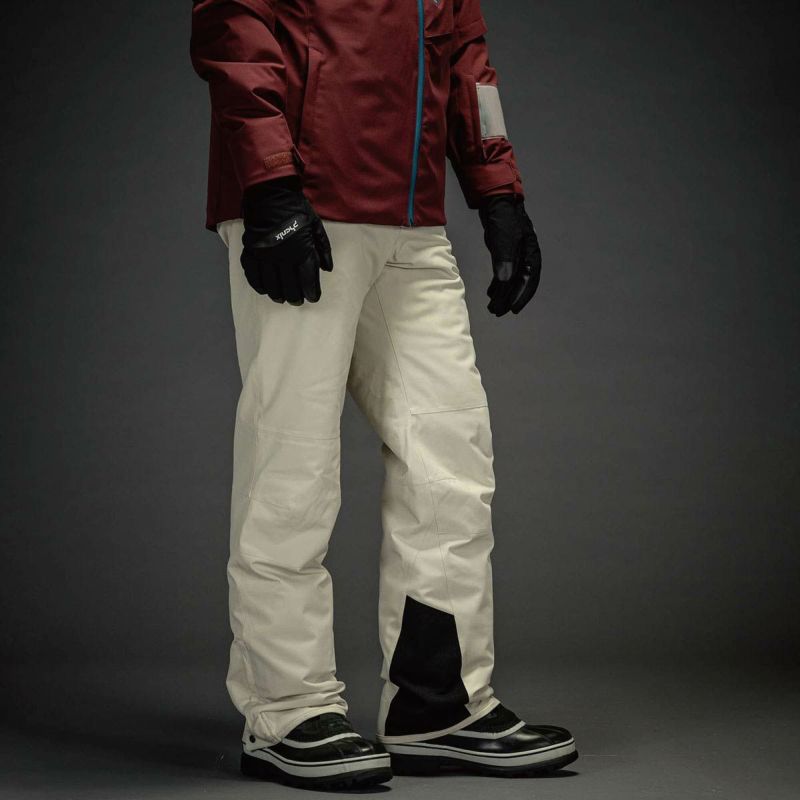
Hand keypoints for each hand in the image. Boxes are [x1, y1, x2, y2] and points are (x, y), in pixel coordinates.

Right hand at [241, 176, 333, 304]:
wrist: (271, 194)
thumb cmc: (297, 210)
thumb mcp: (316, 226)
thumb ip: (323, 249)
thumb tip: (327, 269)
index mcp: (302, 251)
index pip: (308, 280)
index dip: (311, 292)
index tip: (313, 298)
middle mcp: (284, 257)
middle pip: (290, 286)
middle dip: (295, 297)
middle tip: (297, 301)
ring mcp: (266, 256)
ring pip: (272, 284)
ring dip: (278, 295)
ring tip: (282, 299)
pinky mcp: (252, 252)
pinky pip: (253, 275)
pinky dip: (259, 285)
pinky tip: (265, 290)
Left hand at [478, 194, 541, 316]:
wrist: (496, 204)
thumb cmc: (504, 219)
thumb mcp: (504, 240)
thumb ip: (504, 261)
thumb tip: (505, 282)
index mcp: (531, 255)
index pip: (529, 281)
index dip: (522, 297)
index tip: (513, 310)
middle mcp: (525, 258)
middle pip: (519, 284)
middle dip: (508, 299)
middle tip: (498, 312)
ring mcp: (516, 256)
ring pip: (510, 281)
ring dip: (501, 294)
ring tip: (492, 307)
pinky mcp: (505, 255)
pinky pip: (503, 274)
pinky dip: (497, 285)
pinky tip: (491, 293)